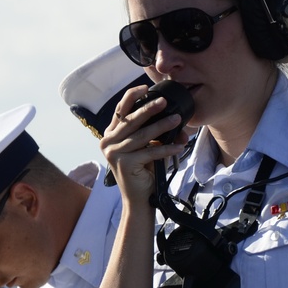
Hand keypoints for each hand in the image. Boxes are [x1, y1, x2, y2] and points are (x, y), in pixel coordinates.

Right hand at [101, 86, 187, 204]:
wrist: (138, 199)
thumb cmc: (143, 172)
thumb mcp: (146, 149)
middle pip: (131, 120)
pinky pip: (150, 152)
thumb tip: (178, 124)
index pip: (120, 110)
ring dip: (162, 127)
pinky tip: (178, 146)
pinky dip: (166, 149)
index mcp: (110, 135)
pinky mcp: (125, 164)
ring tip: (177, 120)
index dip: (132, 97)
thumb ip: (155, 135)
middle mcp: (108, 142)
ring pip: (142, 135)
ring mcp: (114, 154)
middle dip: (149, 108)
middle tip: (164, 101)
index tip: (146, 88)